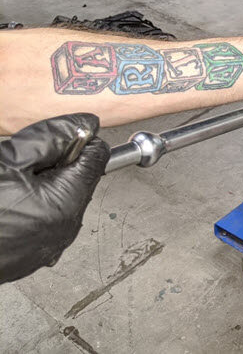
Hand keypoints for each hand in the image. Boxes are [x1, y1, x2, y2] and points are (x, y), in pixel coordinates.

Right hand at [0, 114, 109, 283]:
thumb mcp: (10, 158)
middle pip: (80, 178)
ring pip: (63, 198)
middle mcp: (66, 228)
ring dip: (43, 185)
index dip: (77, 142)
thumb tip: (85, 125)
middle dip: (56, 165)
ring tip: (10, 188)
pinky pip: (48, 219)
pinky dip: (34, 206)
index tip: (55, 140)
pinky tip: (9, 205)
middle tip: (21, 167)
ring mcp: (52, 244)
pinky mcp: (37, 254)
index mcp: (64, 203)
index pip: (97, 158)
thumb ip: (52, 138)